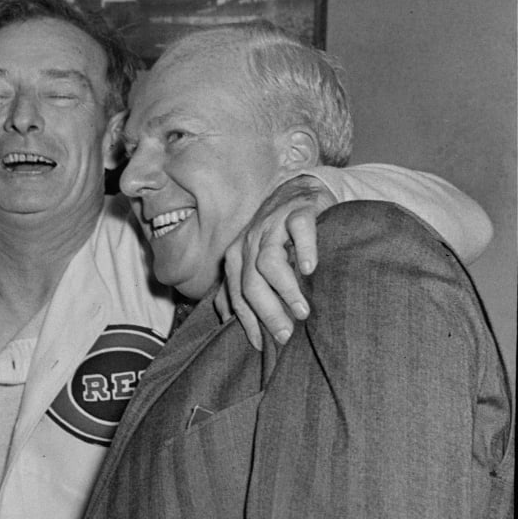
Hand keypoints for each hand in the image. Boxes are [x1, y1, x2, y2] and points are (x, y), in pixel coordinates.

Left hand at [216, 175, 336, 349]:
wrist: (298, 192)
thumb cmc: (278, 236)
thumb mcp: (255, 261)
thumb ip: (242, 287)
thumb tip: (228, 320)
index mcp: (236, 257)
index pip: (236, 295)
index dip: (248, 321)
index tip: (263, 345)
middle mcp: (249, 242)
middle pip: (250, 282)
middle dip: (266, 312)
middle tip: (286, 335)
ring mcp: (272, 226)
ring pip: (269, 261)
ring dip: (285, 289)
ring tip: (302, 311)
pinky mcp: (298, 212)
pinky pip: (298, 230)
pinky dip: (304, 250)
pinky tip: (311, 268)